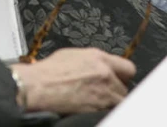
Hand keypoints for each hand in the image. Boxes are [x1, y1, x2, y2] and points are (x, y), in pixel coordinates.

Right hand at [11, 48, 135, 113]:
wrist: (38, 88)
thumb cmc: (47, 72)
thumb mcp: (71, 55)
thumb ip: (91, 60)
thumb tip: (97, 65)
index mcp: (99, 59)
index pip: (128, 68)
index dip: (122, 75)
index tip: (119, 79)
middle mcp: (105, 75)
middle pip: (124, 87)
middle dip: (115, 90)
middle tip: (104, 93)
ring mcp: (103, 94)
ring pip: (119, 102)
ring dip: (110, 102)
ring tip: (95, 102)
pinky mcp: (98, 110)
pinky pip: (109, 111)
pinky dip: (102, 111)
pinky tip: (90, 108)